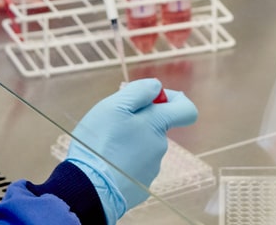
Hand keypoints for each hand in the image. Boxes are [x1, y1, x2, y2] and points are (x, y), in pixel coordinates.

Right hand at [66, 79, 197, 222]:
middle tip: (112, 125)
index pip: (187, 110)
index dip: (173, 100)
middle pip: (156, 128)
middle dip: (139, 122)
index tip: (152, 99)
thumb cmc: (99, 143)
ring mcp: (151, 169)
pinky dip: (123, 163)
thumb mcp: (114, 106)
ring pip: (144, 148)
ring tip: (105, 147)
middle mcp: (160, 147)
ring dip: (129, 143)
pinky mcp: (141, 187)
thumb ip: (139, 92)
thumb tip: (157, 87)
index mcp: (157, 125)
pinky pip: (134, 168)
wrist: (88, 188)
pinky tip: (106, 165)